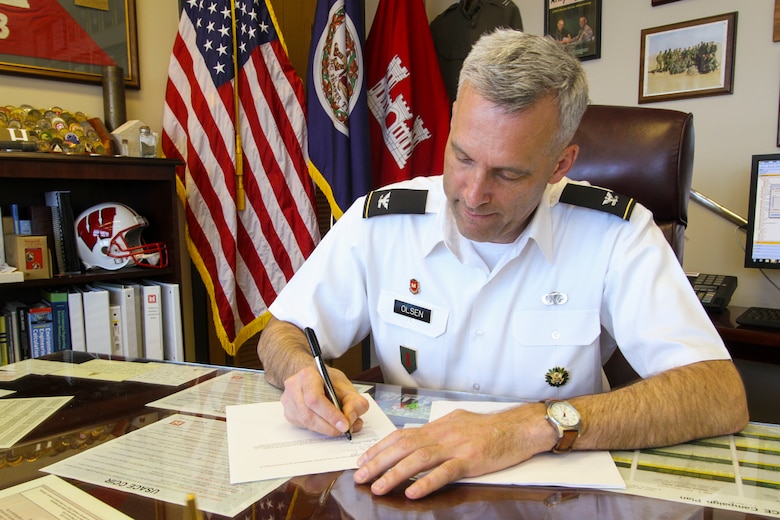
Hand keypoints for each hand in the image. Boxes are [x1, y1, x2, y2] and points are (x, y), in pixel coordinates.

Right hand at [280, 364, 368, 436]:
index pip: (315, 398)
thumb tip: (350, 419)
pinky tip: (328, 425)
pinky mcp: (288, 413)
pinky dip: (319, 429)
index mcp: (308, 375)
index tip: (345, 425)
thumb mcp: (347, 387)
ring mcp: (288, 401)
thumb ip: (355, 402)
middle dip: (329, 426)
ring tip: (340, 428)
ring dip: (325, 429)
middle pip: (308, 414)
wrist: (314, 379)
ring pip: (306, 422)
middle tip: (345, 430)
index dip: (330, 414)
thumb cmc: (329, 381)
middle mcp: (294, 387)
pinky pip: (304, 426)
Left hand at [354, 403, 552, 498]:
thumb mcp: (458, 424)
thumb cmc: (491, 429)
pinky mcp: (471, 460)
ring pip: (418, 459)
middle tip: (360, 476)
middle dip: (378, 462)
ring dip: (394, 474)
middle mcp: (442, 434)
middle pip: (403, 447)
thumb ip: (438, 433)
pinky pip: (445, 472)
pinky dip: (427, 482)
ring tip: (378, 488)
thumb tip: (418, 442)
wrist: (518, 427)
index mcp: (438, 426)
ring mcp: (456, 447)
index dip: (380, 448)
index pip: (402, 435)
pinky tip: (412, 492)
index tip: (364, 460)